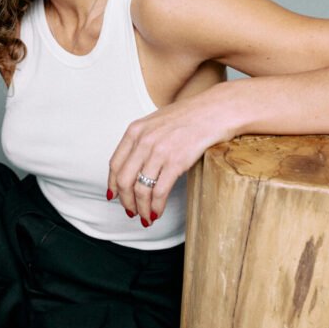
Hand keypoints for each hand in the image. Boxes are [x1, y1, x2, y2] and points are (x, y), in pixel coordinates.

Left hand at [107, 83, 238, 226]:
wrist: (215, 110)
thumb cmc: (189, 116)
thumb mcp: (156, 122)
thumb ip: (142, 140)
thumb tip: (133, 167)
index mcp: (135, 130)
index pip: (115, 164)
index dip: (113, 185)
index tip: (115, 196)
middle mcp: (143, 141)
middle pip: (124, 180)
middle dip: (126, 201)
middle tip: (132, 211)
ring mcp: (159, 151)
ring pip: (140, 190)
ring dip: (141, 208)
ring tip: (145, 217)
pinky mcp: (176, 162)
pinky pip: (159, 192)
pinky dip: (156, 207)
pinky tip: (158, 212)